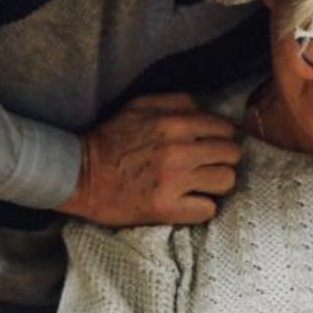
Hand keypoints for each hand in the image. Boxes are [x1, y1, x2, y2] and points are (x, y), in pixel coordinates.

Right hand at [57, 93, 239, 225]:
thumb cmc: (111, 138)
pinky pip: (208, 210)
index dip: (221, 137)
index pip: (226, 129)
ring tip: (199, 184)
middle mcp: (179, 150)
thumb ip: (177, 102)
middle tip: (207, 166)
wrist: (79, 175)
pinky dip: (200, 207)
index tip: (211, 145)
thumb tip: (206, 110)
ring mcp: (174, 181)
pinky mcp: (166, 209)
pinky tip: (188, 203)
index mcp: (174, 122)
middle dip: (222, 159)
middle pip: (232, 155)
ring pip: (226, 182)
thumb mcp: (141, 105)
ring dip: (215, 184)